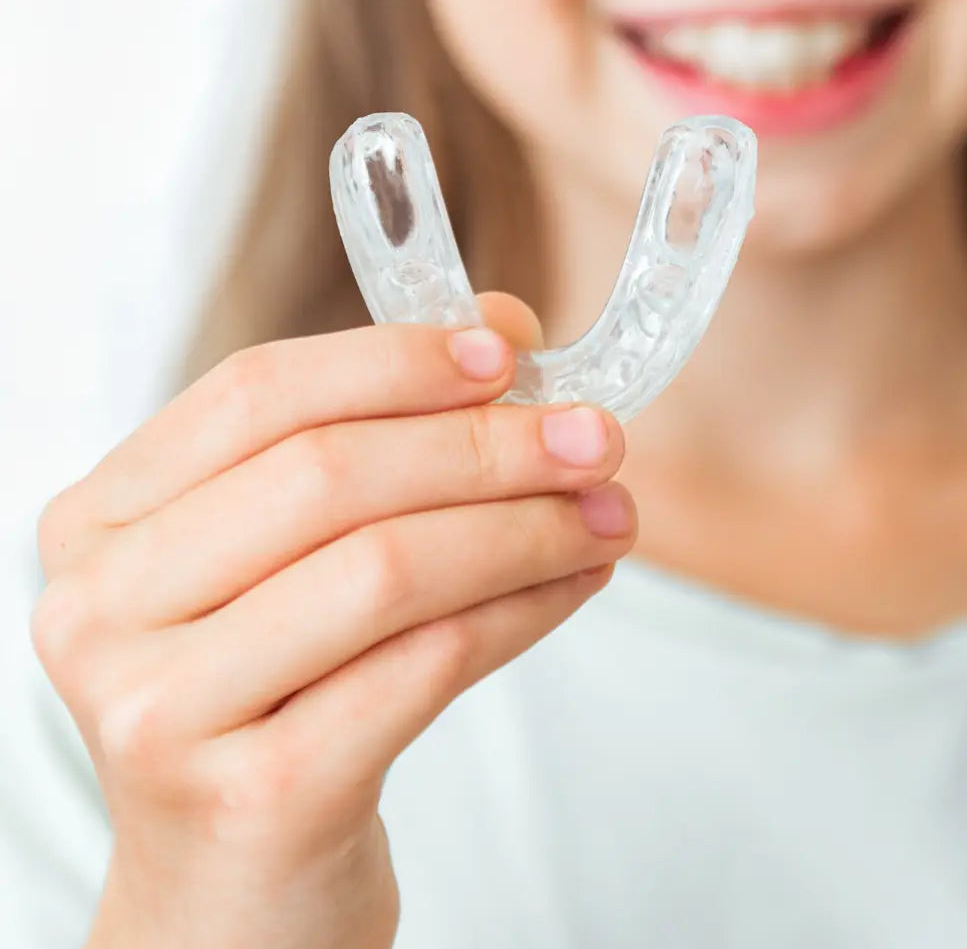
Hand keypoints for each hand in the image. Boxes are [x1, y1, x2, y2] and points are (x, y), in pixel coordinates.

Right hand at [31, 296, 635, 948]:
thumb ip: (378, 434)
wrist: (229, 896)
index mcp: (103, 521)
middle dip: (488, 445)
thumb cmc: (270, 700)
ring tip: (608, 515)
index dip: (395, 359)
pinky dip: (523, 610)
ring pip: (386, 567)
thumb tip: (503, 329)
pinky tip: (577, 584)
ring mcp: (162, 709)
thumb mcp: (291, 561)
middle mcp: (102, 609)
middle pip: (328, 475)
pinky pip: (424, 665)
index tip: (511, 350)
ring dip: (525, 529)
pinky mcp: (250, 797)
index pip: (256, 393)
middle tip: (597, 439)